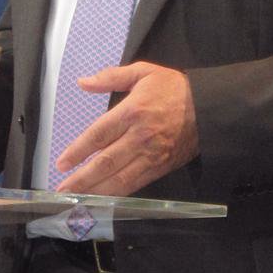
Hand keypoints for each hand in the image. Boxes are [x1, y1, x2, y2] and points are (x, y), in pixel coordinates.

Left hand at [54, 61, 197, 195]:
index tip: (62, 163)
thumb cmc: (174, 88)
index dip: (78, 151)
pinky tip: (103, 199)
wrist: (211, 107)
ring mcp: (151, 156)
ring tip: (77, 200)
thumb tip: (83, 82)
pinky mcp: (161, 168)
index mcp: (132, 112)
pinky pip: (136, 184)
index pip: (99, 135)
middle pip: (106, 162)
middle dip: (82, 179)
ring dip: (96, 191)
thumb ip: (111, 77)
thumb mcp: (144, 72)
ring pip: (120, 178)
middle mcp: (140, 137)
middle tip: (62, 190)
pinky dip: (118, 194)